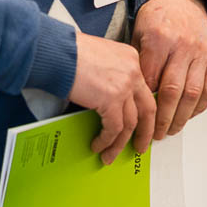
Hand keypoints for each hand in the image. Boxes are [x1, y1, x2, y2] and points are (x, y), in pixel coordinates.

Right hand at [69, 30, 154, 163]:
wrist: (58, 51)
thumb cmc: (70, 52)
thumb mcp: (101, 57)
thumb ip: (112, 74)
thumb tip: (109, 99)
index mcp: (132, 59)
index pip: (144, 90)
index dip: (145, 111)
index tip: (143, 125)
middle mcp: (133, 72)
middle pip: (148, 109)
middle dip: (145, 132)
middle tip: (141, 146)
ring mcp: (125, 86)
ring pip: (131, 123)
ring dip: (120, 143)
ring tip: (110, 155)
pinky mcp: (111, 99)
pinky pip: (114, 128)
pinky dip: (107, 140)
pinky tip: (98, 145)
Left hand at [134, 0, 206, 139]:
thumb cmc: (154, 20)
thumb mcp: (138, 36)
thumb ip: (139, 66)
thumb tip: (134, 101)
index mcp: (158, 39)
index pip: (150, 81)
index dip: (144, 104)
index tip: (137, 121)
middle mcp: (183, 46)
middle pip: (173, 91)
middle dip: (163, 119)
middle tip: (155, 136)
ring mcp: (202, 52)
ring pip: (193, 93)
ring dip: (182, 117)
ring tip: (171, 130)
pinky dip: (200, 106)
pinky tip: (189, 114)